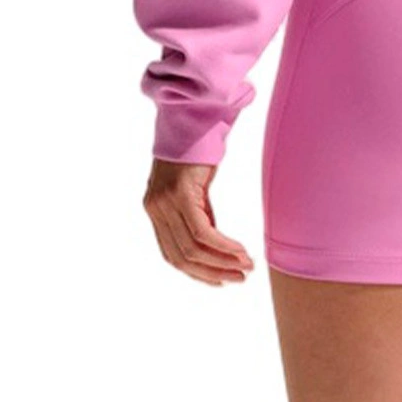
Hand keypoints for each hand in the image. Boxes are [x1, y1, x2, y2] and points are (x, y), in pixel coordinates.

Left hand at [142, 159, 255, 285]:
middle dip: (213, 273)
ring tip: (246, 267)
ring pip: (193, 249)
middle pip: (182, 257)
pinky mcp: (181, 195)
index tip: (220, 281)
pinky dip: (224, 246)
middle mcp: (156, 210)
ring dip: (223, 262)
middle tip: (239, 278)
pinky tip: (240, 251)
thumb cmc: (197, 151)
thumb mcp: (196, 190)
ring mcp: (165, 204)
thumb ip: (200, 215)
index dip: (196, 273)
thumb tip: (214, 243)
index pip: (171, 255)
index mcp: (156, 211)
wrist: (193, 119)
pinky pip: (202, 232)